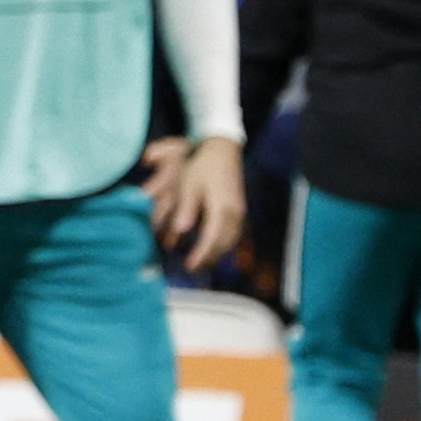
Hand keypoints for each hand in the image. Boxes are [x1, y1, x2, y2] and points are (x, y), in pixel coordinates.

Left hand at [142, 135, 246, 268]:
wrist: (223, 150)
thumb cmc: (202, 167)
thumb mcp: (190, 185)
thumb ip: (187, 208)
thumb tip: (181, 230)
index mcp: (222, 206)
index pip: (212, 237)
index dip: (202, 254)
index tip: (190, 266)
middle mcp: (234, 212)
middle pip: (223, 244)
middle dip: (208, 259)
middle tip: (192, 271)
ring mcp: (239, 211)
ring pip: (230, 240)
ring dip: (216, 254)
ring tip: (200, 264)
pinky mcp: (239, 210)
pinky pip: (233, 234)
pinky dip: (222, 245)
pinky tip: (212, 250)